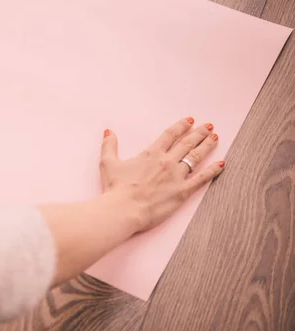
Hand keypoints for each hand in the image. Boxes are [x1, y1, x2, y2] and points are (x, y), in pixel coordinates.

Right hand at [100, 117, 224, 230]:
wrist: (124, 209)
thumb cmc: (116, 188)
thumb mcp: (108, 163)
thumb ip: (109, 146)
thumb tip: (109, 132)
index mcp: (151, 154)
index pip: (170, 135)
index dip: (180, 126)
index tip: (189, 120)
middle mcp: (167, 161)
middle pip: (186, 143)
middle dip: (199, 133)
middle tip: (208, 126)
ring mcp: (176, 176)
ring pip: (195, 157)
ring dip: (206, 146)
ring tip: (215, 138)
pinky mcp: (182, 191)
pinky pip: (202, 179)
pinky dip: (213, 171)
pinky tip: (222, 164)